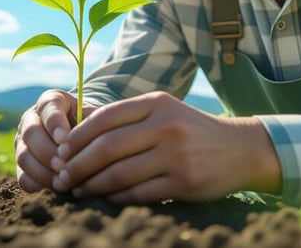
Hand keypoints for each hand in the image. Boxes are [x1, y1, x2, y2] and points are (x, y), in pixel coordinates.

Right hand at [14, 89, 95, 191]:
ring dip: (43, 171)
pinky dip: (39, 184)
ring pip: (24, 157)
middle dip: (47, 152)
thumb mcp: (92, 116)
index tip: (64, 138)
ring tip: (63, 180)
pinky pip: (23, 177)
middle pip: (30, 134)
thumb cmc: (88, 123)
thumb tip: (90, 142)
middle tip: (64, 165)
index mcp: (50, 101)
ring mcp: (23, 142)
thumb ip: (91, 123)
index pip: (48, 108)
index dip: (54, 124)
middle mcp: (31, 119)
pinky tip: (57, 186)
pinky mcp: (22, 165)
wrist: (80, 133)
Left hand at [50, 91, 280, 202]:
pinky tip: (104, 199)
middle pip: (107, 147)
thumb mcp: (164, 111)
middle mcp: (166, 126)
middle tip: (61, 176)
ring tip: (78, 190)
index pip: (104, 117)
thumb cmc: (191, 129)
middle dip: (77, 164)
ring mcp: (176, 155)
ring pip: (119, 173)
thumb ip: (128, 117)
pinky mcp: (184, 182)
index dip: (76, 136)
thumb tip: (77, 130)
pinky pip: (138, 193)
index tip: (59, 151)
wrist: (241, 149)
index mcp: (157, 103)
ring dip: (91, 185)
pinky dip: (115, 198)